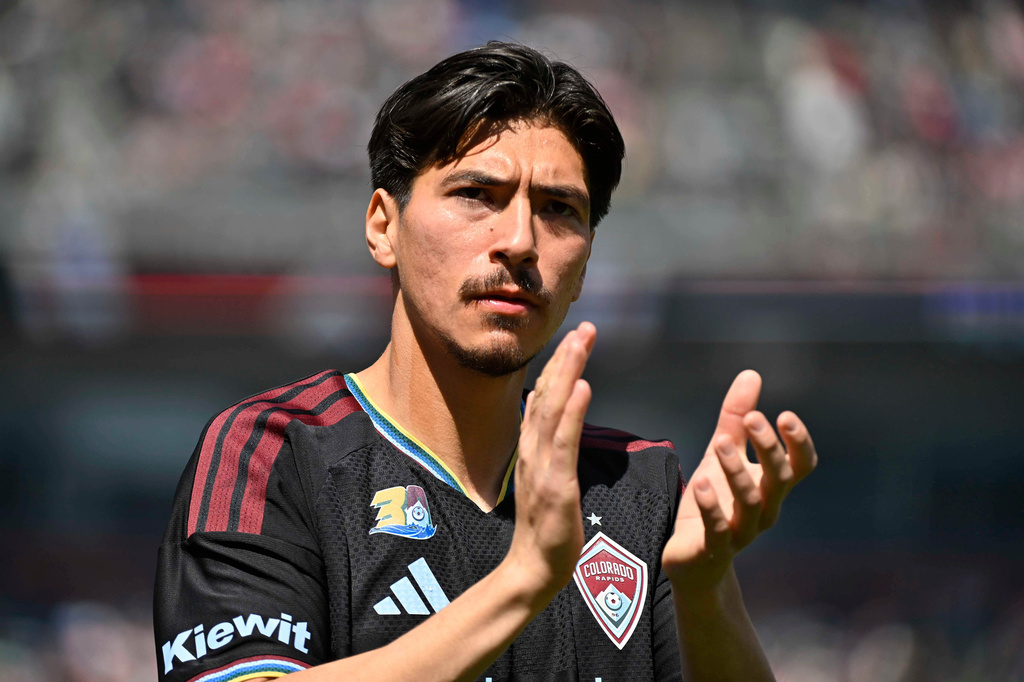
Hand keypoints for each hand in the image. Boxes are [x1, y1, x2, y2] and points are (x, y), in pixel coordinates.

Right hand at [506, 322, 595, 602]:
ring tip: (582, 342)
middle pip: (547, 393)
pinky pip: (563, 442)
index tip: (576, 336)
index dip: (560, 364)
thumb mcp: (546, 476)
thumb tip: (557, 419)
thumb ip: (550, 446)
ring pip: (552, 408)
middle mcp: (531, 448)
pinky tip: (583, 387)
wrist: (535, 567)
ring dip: (568, 372)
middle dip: (566, 357)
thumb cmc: (547, 524)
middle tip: (584, 327)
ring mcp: (540, 465)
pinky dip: (571, 412)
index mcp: (531, 446)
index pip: (545, 396)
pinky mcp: (554, 484)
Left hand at [662, 370, 816, 592]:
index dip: (799, 443)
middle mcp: (765, 510)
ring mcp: (742, 532)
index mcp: (771, 487)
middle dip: (769, 449)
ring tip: (720, 444)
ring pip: (751, 503)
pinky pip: (719, 530)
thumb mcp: (721, 453)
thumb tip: (751, 374)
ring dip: (738, 471)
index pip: (801, 467)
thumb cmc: (715, 501)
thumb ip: (735, 418)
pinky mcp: (714, 549)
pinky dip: (712, 507)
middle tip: (753, 418)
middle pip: (780, 480)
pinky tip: (703, 483)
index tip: (784, 415)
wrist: (693, 559)